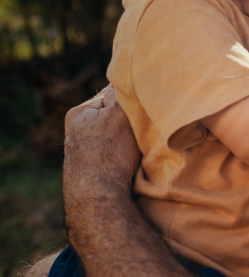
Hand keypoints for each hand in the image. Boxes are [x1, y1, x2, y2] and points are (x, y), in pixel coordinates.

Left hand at [63, 86, 139, 238]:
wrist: (99, 197)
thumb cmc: (110, 153)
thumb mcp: (119, 114)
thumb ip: (122, 94)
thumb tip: (123, 78)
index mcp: (78, 113)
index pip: (110, 94)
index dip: (130, 97)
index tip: (145, 103)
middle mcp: (74, 132)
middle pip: (110, 116)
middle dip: (127, 119)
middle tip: (145, 124)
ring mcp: (80, 153)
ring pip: (112, 136)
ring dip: (125, 139)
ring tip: (138, 145)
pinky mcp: (88, 172)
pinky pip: (111, 154)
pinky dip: (121, 155)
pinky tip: (130, 161)